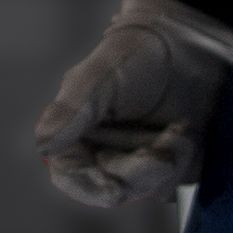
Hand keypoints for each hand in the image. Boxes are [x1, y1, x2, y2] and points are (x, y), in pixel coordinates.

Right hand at [27, 0, 232, 208]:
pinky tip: (186, 134)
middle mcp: (105, 152)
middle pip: (115, 189)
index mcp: (77, 134)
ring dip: (167, 163)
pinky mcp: (171, 164)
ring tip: (180, 129)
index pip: (73, 177)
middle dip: (141, 171)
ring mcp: (138, 161)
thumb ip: (73, 110)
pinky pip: (175, 182)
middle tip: (168, 139)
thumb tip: (43, 145)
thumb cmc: (137, 52)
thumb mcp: (102, 76)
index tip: (114, 188)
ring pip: (147, 189)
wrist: (188, 42)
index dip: (90, 187)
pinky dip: (183, 162)